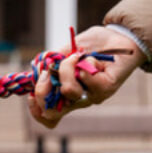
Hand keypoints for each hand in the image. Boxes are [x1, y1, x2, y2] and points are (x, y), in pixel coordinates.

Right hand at [28, 25, 144, 128]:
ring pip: (68, 91)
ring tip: (77, 56)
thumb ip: (52, 63)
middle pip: (52, 112)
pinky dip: (85, 62)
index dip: (36, 110)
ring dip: (67, 68)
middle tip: (48, 71)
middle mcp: (77, 99)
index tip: (31, 94)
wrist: (120, 36)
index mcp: (65, 94)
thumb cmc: (93, 45)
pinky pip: (85, 77)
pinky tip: (93, 58)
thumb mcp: (65, 51)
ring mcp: (91, 96)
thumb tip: (40, 72)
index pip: (48, 116)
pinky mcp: (105, 88)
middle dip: (43, 90)